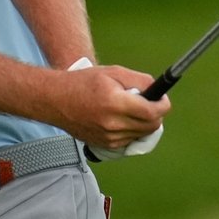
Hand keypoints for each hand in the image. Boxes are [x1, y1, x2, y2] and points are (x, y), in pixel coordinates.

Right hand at [53, 58, 169, 152]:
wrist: (55, 100)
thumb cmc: (83, 82)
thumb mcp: (113, 72)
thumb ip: (139, 80)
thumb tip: (157, 91)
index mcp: (115, 103)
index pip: (152, 112)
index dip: (162, 105)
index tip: (162, 100)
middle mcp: (112, 124)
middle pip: (151, 126)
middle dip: (155, 114)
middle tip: (148, 103)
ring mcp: (108, 138)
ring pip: (141, 134)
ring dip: (142, 123)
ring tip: (128, 109)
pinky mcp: (105, 146)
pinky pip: (129, 140)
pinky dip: (130, 130)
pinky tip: (119, 118)